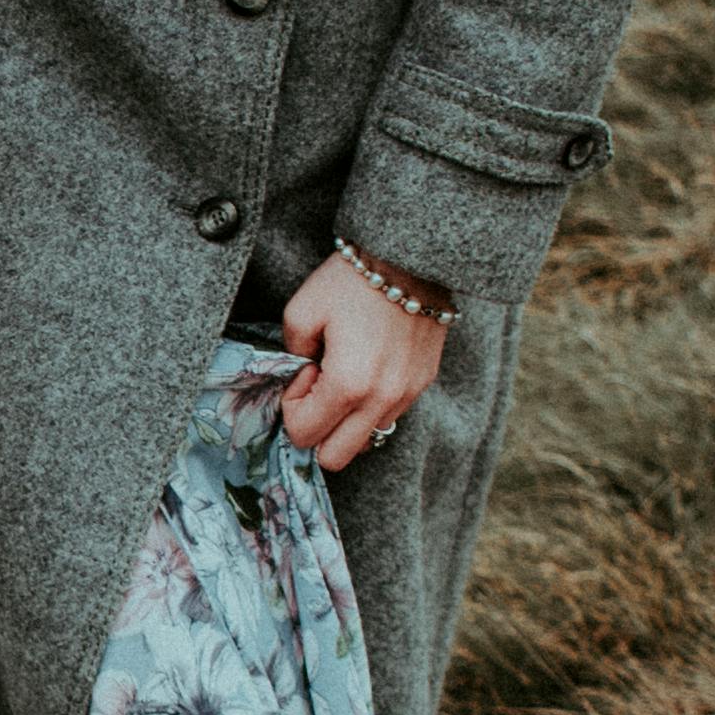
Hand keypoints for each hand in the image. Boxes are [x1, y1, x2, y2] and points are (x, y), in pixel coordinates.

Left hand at [276, 250, 451, 471]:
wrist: (411, 257)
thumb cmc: (351, 280)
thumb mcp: (301, 311)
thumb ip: (290, 354)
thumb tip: (301, 375)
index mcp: (348, 386)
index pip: (304, 435)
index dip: (293, 407)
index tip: (304, 371)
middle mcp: (382, 400)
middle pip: (335, 457)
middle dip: (317, 430)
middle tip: (318, 386)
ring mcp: (407, 395)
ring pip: (365, 440)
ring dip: (346, 419)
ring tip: (346, 374)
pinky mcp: (423, 384)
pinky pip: (388, 416)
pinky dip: (370, 405)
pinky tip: (368, 367)